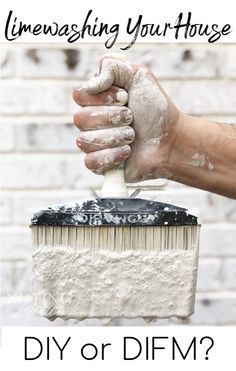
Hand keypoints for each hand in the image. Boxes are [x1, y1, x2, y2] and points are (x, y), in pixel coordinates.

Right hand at [73, 54, 181, 181]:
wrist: (171, 139)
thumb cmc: (156, 109)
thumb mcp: (139, 76)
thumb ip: (112, 66)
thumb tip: (91, 83)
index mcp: (96, 100)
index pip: (79, 95)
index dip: (101, 97)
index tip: (125, 98)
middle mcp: (91, 122)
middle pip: (80, 119)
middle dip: (112, 118)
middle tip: (132, 118)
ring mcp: (94, 144)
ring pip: (84, 141)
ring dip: (115, 137)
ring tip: (133, 136)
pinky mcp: (100, 165)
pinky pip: (91, 162)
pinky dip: (111, 156)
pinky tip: (127, 152)